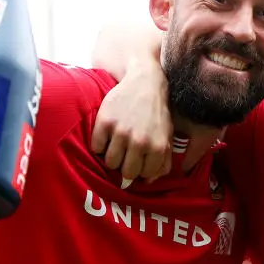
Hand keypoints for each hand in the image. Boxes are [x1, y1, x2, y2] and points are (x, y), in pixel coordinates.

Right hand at [92, 66, 173, 183]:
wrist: (144, 82)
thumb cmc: (156, 113)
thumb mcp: (167, 136)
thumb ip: (163, 161)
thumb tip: (149, 181)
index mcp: (157, 147)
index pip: (144, 176)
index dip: (140, 169)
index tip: (137, 161)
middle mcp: (140, 142)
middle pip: (125, 173)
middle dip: (125, 166)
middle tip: (125, 155)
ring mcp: (121, 132)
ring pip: (109, 162)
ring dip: (111, 157)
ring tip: (116, 145)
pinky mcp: (105, 122)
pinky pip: (95, 147)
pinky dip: (99, 145)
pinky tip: (106, 136)